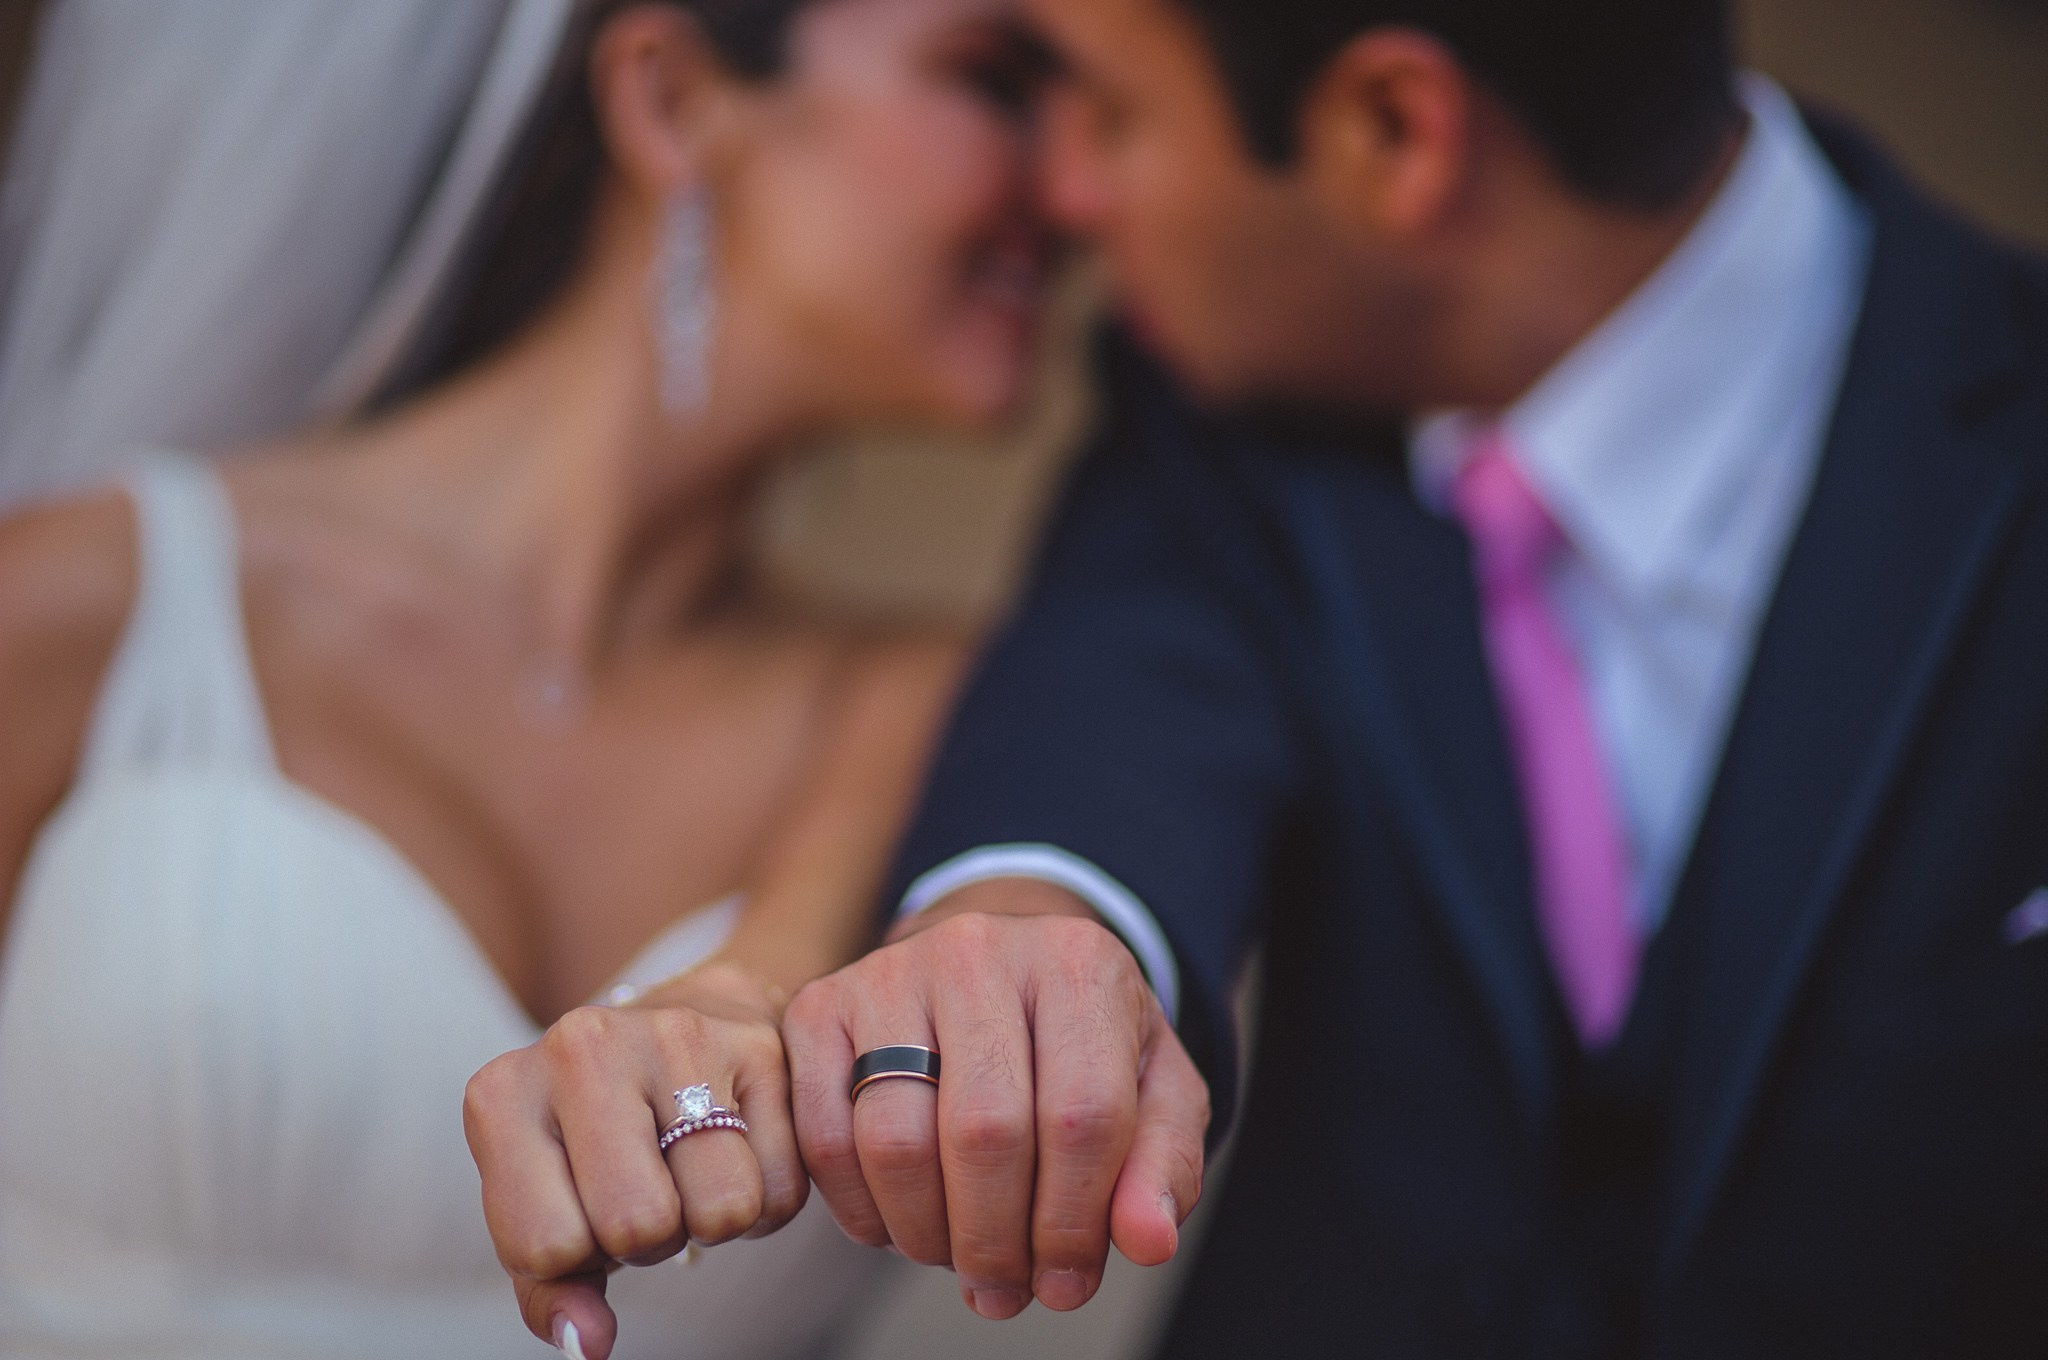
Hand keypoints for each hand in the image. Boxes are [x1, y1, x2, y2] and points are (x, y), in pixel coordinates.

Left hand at [464, 962, 806, 1359]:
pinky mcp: (754, 1043)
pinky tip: (734, 1149)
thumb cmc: (590, 1143)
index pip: (547, 1246)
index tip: (584, 1210)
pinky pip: (781, 1186)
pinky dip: (765, 1198)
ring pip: (723, 1209)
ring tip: (688, 1170)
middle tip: (645, 1192)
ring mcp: (673, 1035)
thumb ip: (551, 1290)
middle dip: (650, 1239)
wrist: (671, 1026)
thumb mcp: (543, 1210)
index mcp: (503, 1094)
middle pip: (640, 1225)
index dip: (579, 1256)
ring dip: (713, 1220)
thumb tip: (589, 1343)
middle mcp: (582, 1046)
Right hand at [782, 883, 1209, 1320]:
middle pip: (985, 1132)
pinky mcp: (820, 1005)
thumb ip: (1166, 1165)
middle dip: (996, 1241)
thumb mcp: (1154, 1089)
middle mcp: (978, 950)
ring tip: (956, 1256)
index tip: (1069, 1284)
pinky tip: (898, 1226)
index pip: (1083, 1114)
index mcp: (1078, 963)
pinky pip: (824, 1137)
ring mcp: (890, 972)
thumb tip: (1148, 1242)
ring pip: (895, 1141)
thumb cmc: (1081, 1042)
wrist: (996, 968)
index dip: (1075, 1222)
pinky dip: (858, 1210)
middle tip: (1005, 1289)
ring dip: (926, 1234)